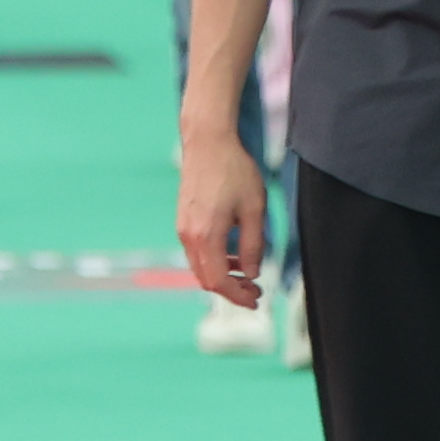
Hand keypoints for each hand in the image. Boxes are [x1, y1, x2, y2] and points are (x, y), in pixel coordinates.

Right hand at [177, 121, 269, 308]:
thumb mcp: (254, 209)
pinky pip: (197, 251)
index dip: (237, 296)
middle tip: (255, 290)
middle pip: (206, 279)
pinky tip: (233, 252)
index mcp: (206, 236)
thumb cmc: (234, 170)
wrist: (208, 141)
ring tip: (247, 272)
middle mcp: (188, 236)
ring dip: (222, 274)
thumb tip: (252, 272)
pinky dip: (214, 260)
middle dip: (231, 290)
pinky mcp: (183, 219)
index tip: (256, 299)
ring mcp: (183, 227)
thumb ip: (253, 245)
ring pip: (200, 266)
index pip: (217, 282)